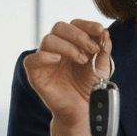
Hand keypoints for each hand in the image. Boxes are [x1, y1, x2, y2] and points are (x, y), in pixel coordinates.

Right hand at [21, 20, 111, 135]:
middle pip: (60, 27)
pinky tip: (57, 59)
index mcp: (72, 42)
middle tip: (93, 49)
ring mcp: (45, 59)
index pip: (75, 24)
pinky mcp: (35, 74)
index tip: (100, 30)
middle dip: (79, 35)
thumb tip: (105, 34)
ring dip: (68, 47)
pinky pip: (31, 60)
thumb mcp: (101, 68)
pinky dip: (43, 56)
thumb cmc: (89, 87)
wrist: (82, 110)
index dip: (87, 25)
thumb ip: (104, 52)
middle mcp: (57, 48)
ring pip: (48, 40)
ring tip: (82, 60)